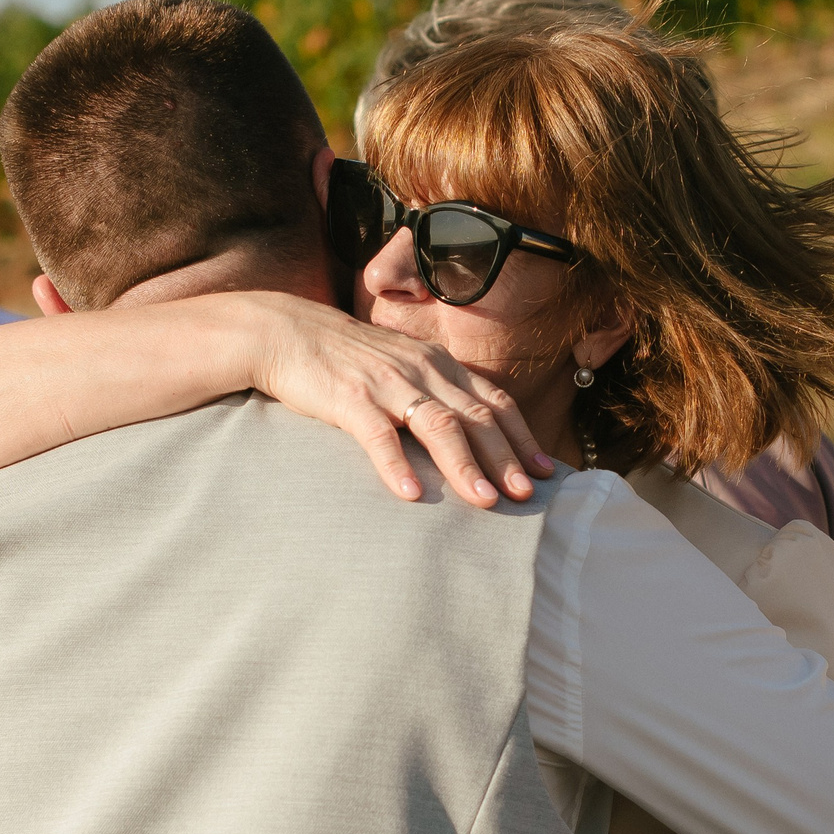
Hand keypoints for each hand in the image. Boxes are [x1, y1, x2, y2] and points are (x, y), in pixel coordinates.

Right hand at [233, 292, 554, 506]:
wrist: (286, 332)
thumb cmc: (344, 357)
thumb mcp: (400, 365)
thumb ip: (433, 391)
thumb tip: (466, 432)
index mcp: (437, 364)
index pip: (493, 401)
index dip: (523, 436)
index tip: (547, 470)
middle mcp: (421, 370)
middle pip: (475, 417)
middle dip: (506, 458)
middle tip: (527, 496)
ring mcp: (386, 383)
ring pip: (439, 426)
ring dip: (465, 466)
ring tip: (485, 501)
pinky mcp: (348, 398)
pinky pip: (378, 435)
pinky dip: (396, 465)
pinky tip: (410, 495)